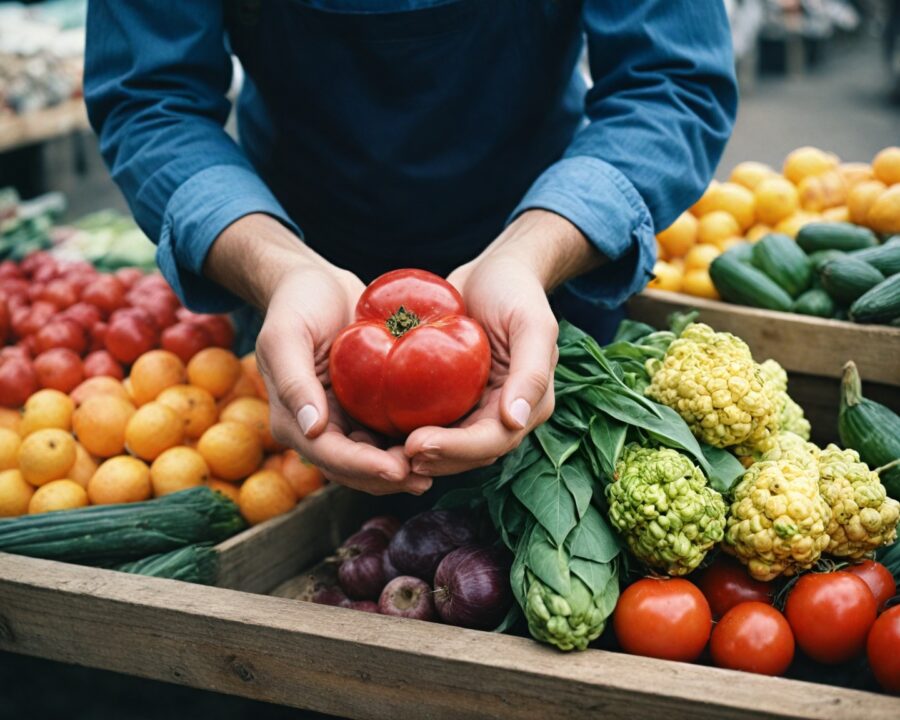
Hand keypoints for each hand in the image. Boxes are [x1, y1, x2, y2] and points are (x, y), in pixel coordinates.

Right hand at [205, 214, 431, 494]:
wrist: (317, 284)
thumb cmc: (297, 303)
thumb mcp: (286, 334)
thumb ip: (293, 380)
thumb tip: (312, 428)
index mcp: (293, 420)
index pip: (330, 456)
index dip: (364, 468)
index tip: (397, 470)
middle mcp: (318, 429)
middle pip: (355, 468)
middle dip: (389, 477)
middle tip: (428, 476)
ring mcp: (344, 420)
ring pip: (375, 458)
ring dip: (404, 468)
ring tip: (441, 467)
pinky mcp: (365, 408)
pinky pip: (388, 434)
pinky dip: (411, 441)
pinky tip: (442, 440)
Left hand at [405, 210, 602, 475]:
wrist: (493, 271)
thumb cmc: (515, 291)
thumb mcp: (531, 323)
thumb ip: (531, 372)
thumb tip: (516, 420)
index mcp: (530, 405)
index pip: (493, 441)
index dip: (456, 450)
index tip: (416, 444)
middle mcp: (504, 414)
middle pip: (469, 454)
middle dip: (434, 459)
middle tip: (394, 455)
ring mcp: (477, 407)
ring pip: (449, 447)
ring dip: (420, 455)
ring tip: (383, 453)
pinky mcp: (453, 397)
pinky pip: (433, 421)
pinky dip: (410, 430)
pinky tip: (379, 431)